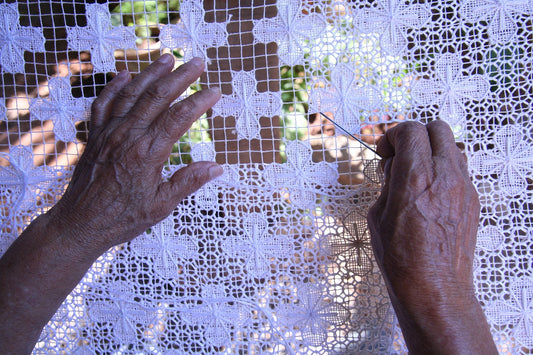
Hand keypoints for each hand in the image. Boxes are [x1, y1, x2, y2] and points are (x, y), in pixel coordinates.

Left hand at [50, 54, 222, 253]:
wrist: (80, 224)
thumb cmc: (122, 218)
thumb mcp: (161, 206)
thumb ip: (188, 182)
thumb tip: (216, 168)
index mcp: (147, 153)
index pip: (179, 117)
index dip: (199, 101)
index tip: (215, 91)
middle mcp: (127, 136)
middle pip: (157, 96)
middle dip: (181, 76)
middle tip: (198, 62)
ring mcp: (108, 133)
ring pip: (131, 93)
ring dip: (151, 73)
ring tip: (168, 58)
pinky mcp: (94, 136)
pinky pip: (103, 103)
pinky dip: (114, 86)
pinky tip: (125, 74)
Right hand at [367, 121, 495, 353]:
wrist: (434, 288)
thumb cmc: (403, 260)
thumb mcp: (379, 215)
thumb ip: (388, 183)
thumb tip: (394, 169)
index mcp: (416, 177)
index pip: (411, 130)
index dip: (392, 135)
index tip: (384, 149)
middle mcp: (445, 177)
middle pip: (436, 129)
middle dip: (414, 135)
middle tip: (399, 155)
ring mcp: (463, 188)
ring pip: (451, 147)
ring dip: (430, 152)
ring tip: (414, 175)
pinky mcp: (472, 201)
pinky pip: (459, 169)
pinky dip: (442, 170)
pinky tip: (428, 193)